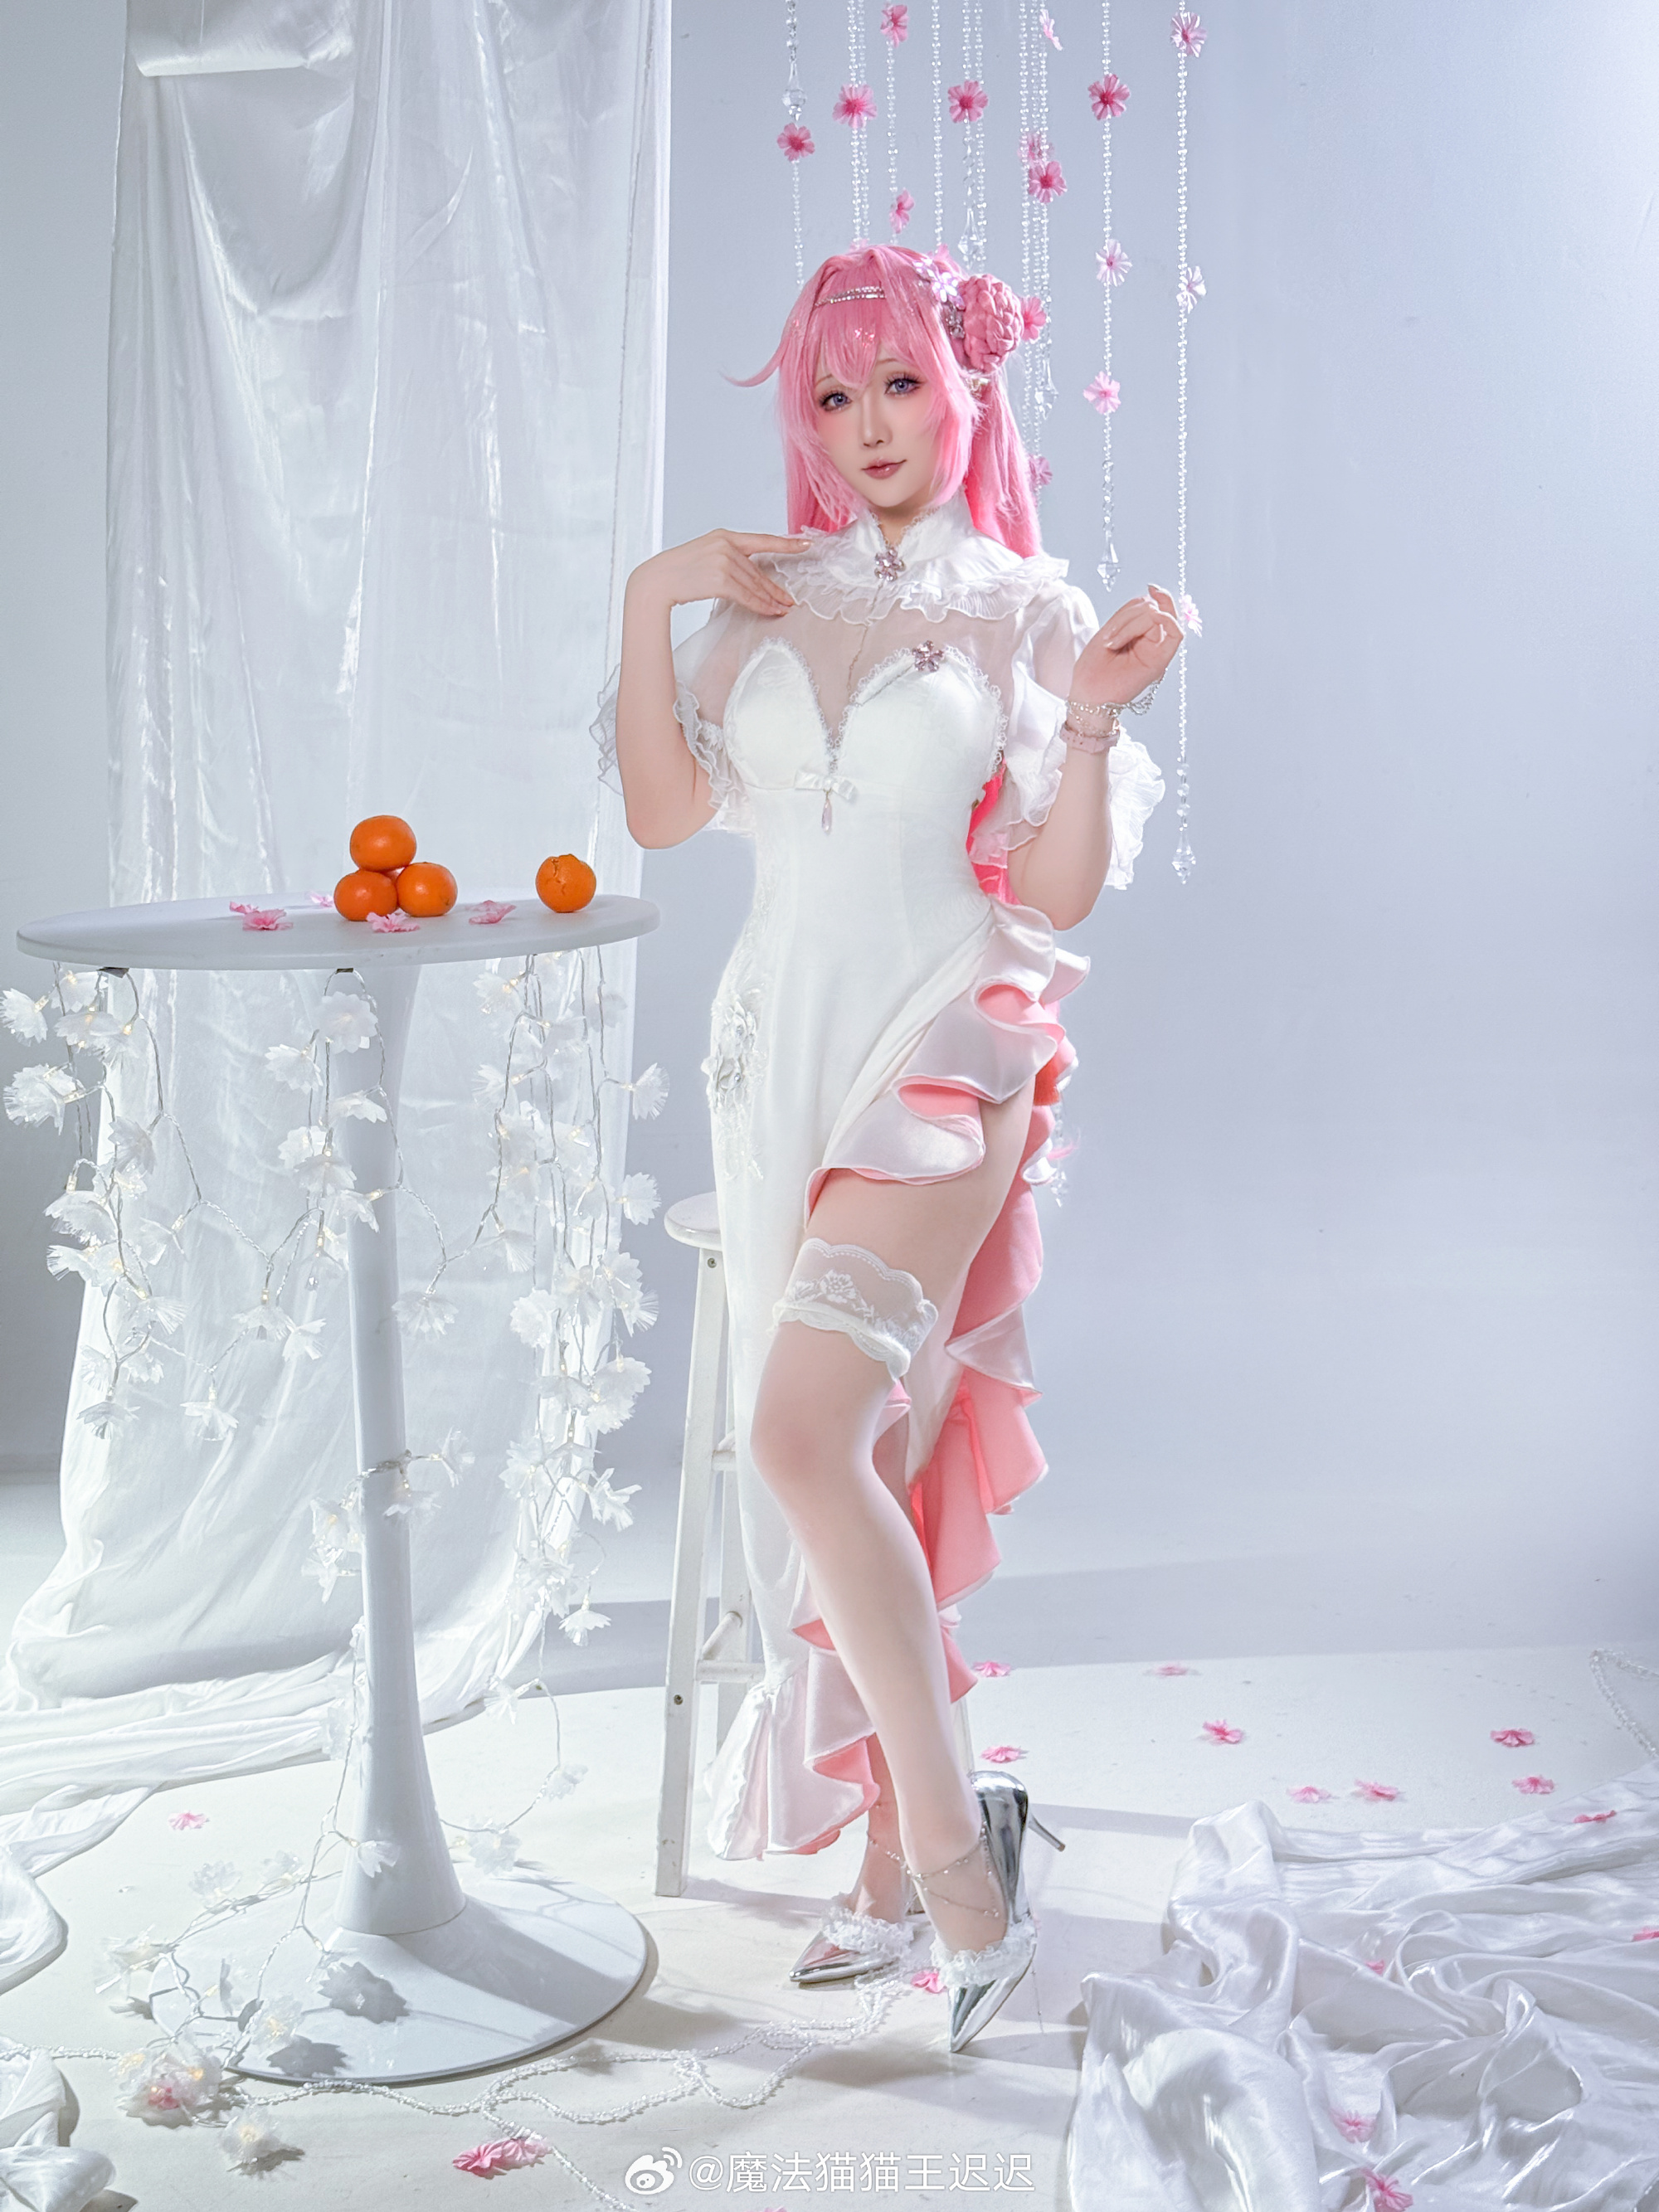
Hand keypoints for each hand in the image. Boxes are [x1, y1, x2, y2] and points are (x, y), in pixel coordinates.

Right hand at [627, 530, 809, 619]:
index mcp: (724, 535)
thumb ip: (727, 558)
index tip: (806, 544)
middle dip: (776, 588)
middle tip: (790, 600)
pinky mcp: (721, 579)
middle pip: (759, 571)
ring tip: (784, 609)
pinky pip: (748, 596)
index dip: (786, 543)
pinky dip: (761, 605)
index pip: (762, 539)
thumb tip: (748, 576)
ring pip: (755, 585)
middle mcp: (726, 545)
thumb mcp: (704, 554)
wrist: (656, 580)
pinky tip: (771, 611)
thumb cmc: (678, 571)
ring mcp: (724, 561)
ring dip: (771, 600)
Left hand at [1069, 584, 1184, 708]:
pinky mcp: (1161, 662)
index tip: (1148, 589)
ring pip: (1159, 616)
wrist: (1088, 696)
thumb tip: (1151, 594)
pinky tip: (1145, 625)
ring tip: (1111, 643)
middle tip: (1108, 638)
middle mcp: (1151, 642)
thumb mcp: (1108, 632)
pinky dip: (1165, 620)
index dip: (1146, 598)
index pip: (1149, 606)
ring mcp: (1157, 651)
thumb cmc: (1093, 669)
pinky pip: (1176, 633)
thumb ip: (1129, 614)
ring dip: (1132, 623)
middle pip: (1153, 608)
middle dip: (1128, 616)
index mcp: (1138, 634)